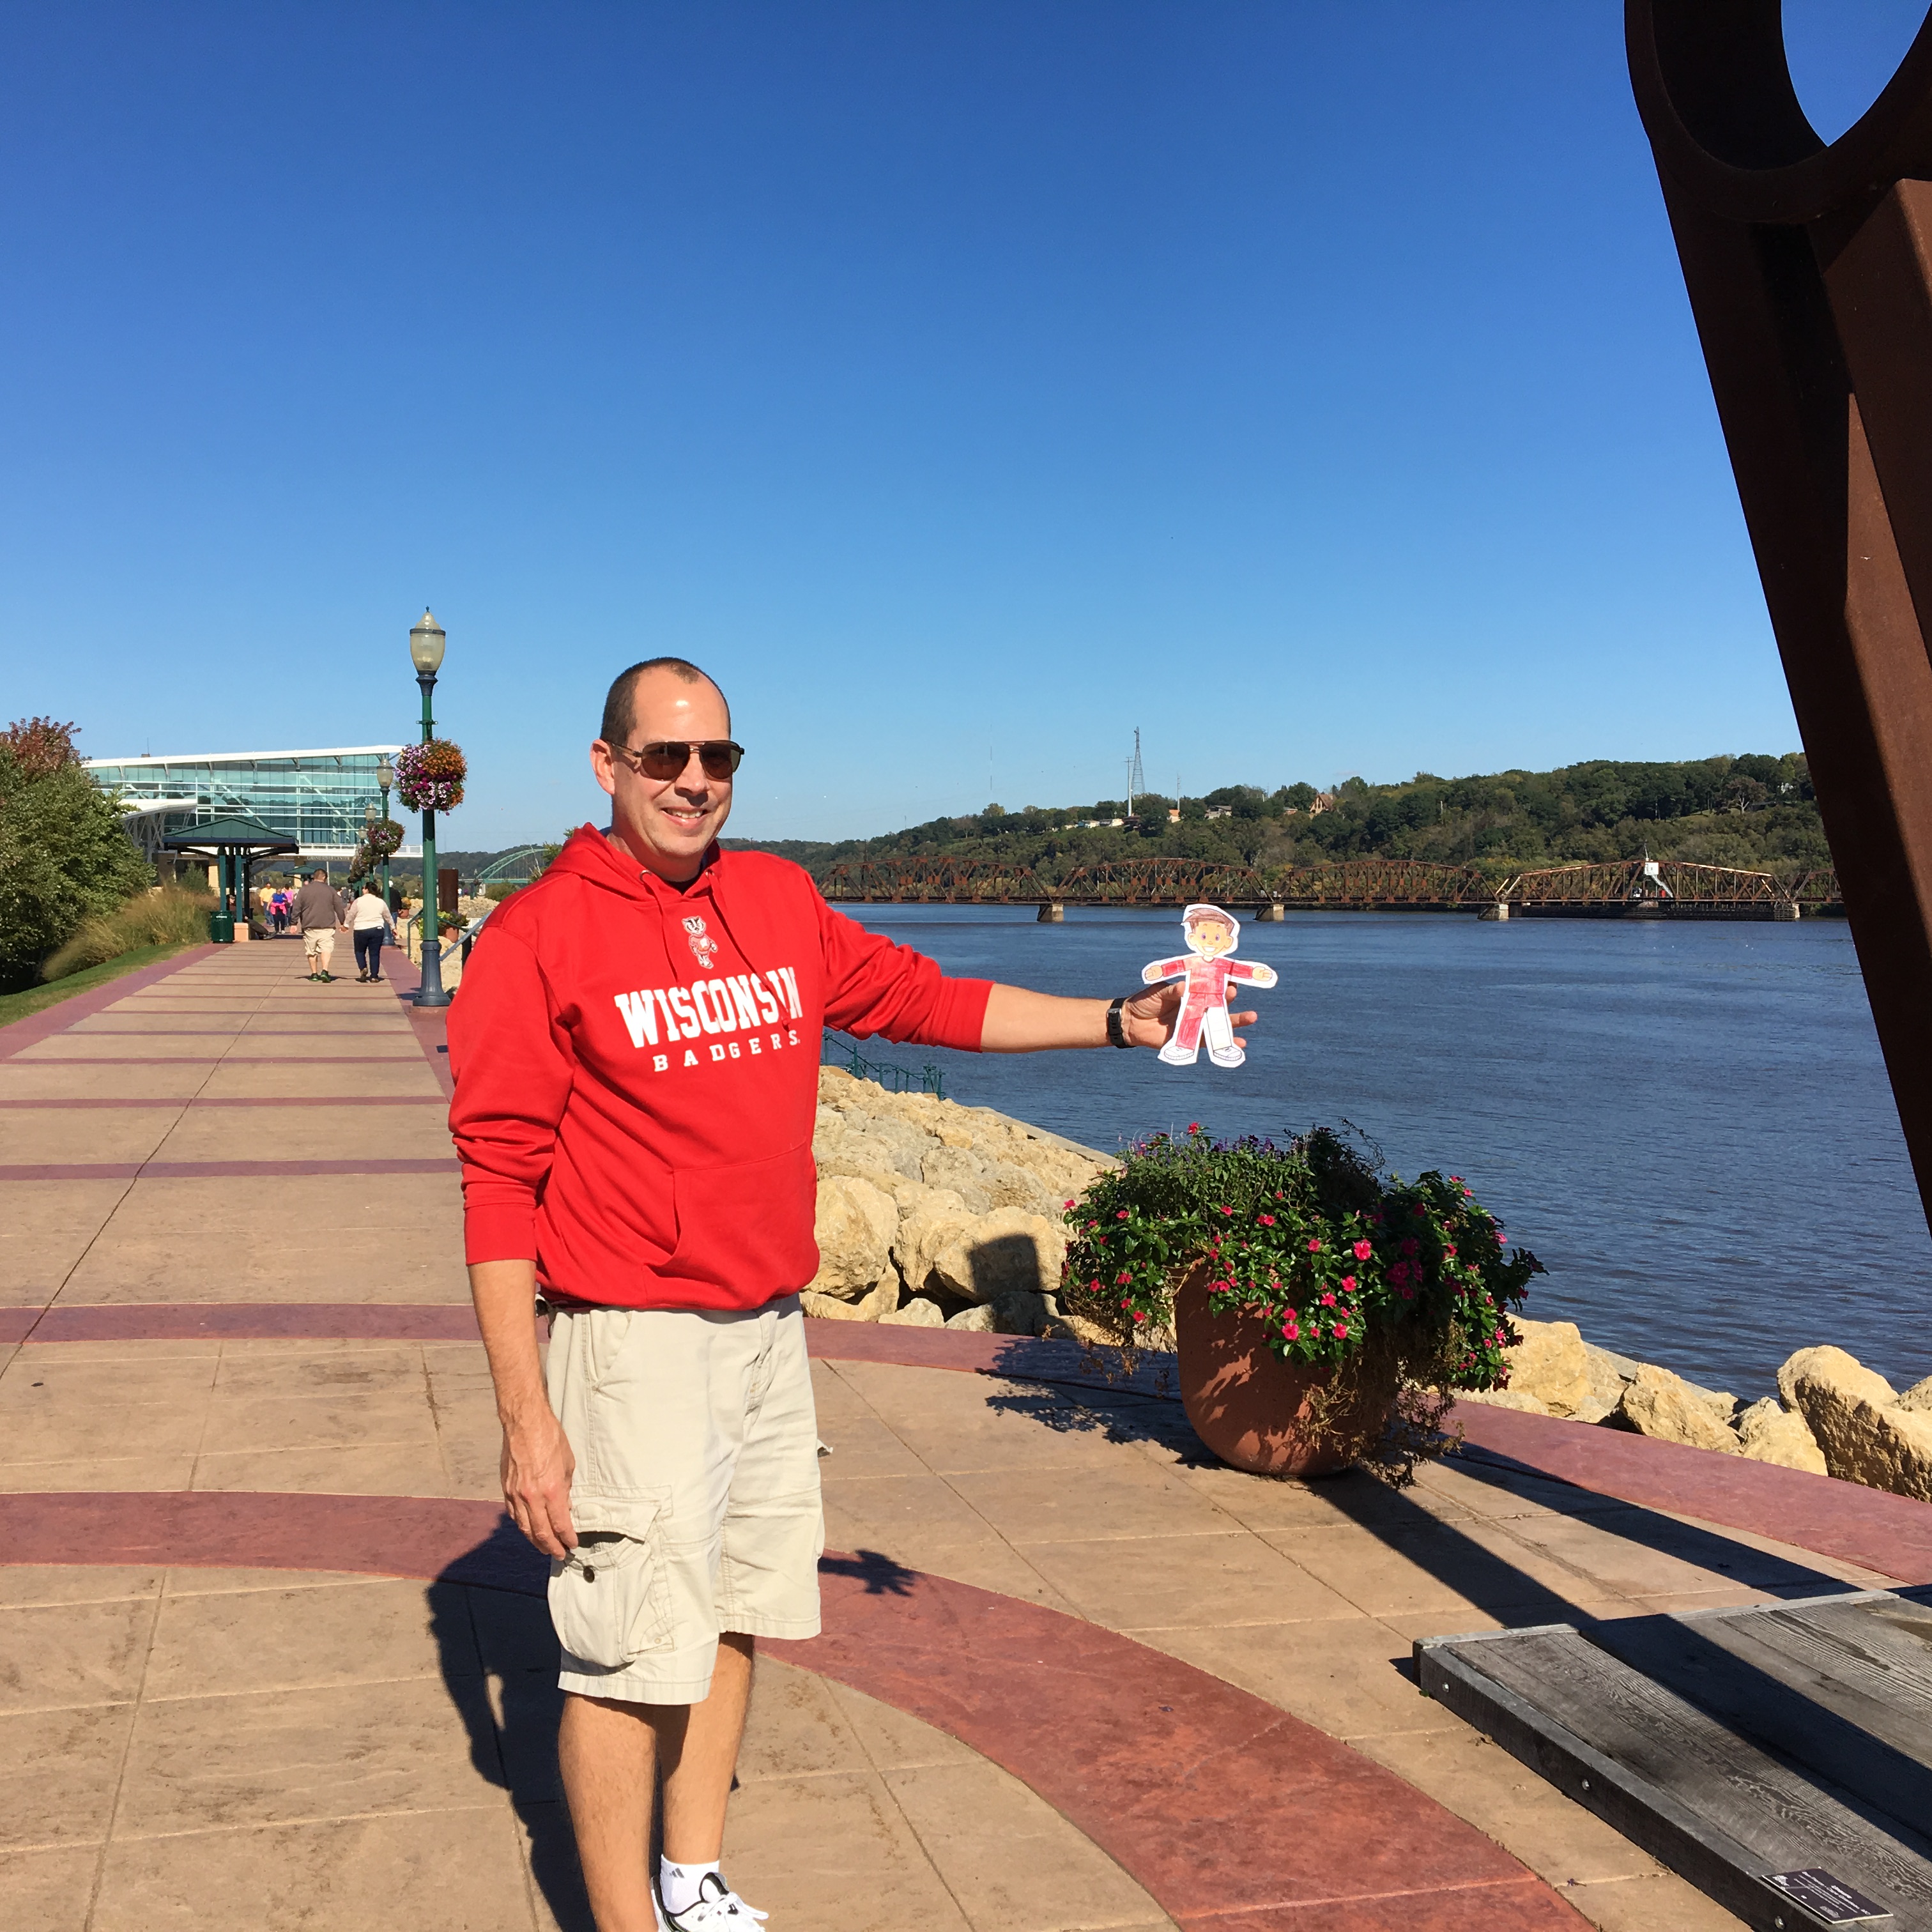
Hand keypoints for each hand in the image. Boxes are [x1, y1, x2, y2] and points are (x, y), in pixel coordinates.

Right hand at [500, 1409, 577, 1556]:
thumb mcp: (568, 1465)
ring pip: (524, 1527)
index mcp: (551, 1491)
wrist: (525, 1423)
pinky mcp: (506, 1489)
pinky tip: (528, 1529)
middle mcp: (532, 1497)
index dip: (567, 1538)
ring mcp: (516, 1495)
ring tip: (544, 1547)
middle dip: (551, 1547)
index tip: (572, 1545)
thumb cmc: (550, 1438)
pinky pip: (513, 1515)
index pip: (560, 1525)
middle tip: (559, 1554)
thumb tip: (564, 1508)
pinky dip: (522, 1526)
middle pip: (541, 1533)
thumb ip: (566, 1490)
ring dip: (535, 1541)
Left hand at [1121, 981, 1257, 1049]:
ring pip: (1219, 1022)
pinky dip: (1223, 1043)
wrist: (1131, 1022)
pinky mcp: (1190, 1039)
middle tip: (1233, 992)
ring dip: (1235, 1021)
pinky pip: (1209, 1041)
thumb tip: (1185, 987)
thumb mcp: (1158, 992)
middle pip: (1218, 1002)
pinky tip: (1239, 1044)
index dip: (1220, 980)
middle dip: (1228, 998)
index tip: (1231, 974)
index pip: (1210, 984)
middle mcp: (1196, 1006)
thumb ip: (1172, 991)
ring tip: (1251, 1017)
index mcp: (1190, 991)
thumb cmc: (1145, 1001)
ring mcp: (1195, 1023)